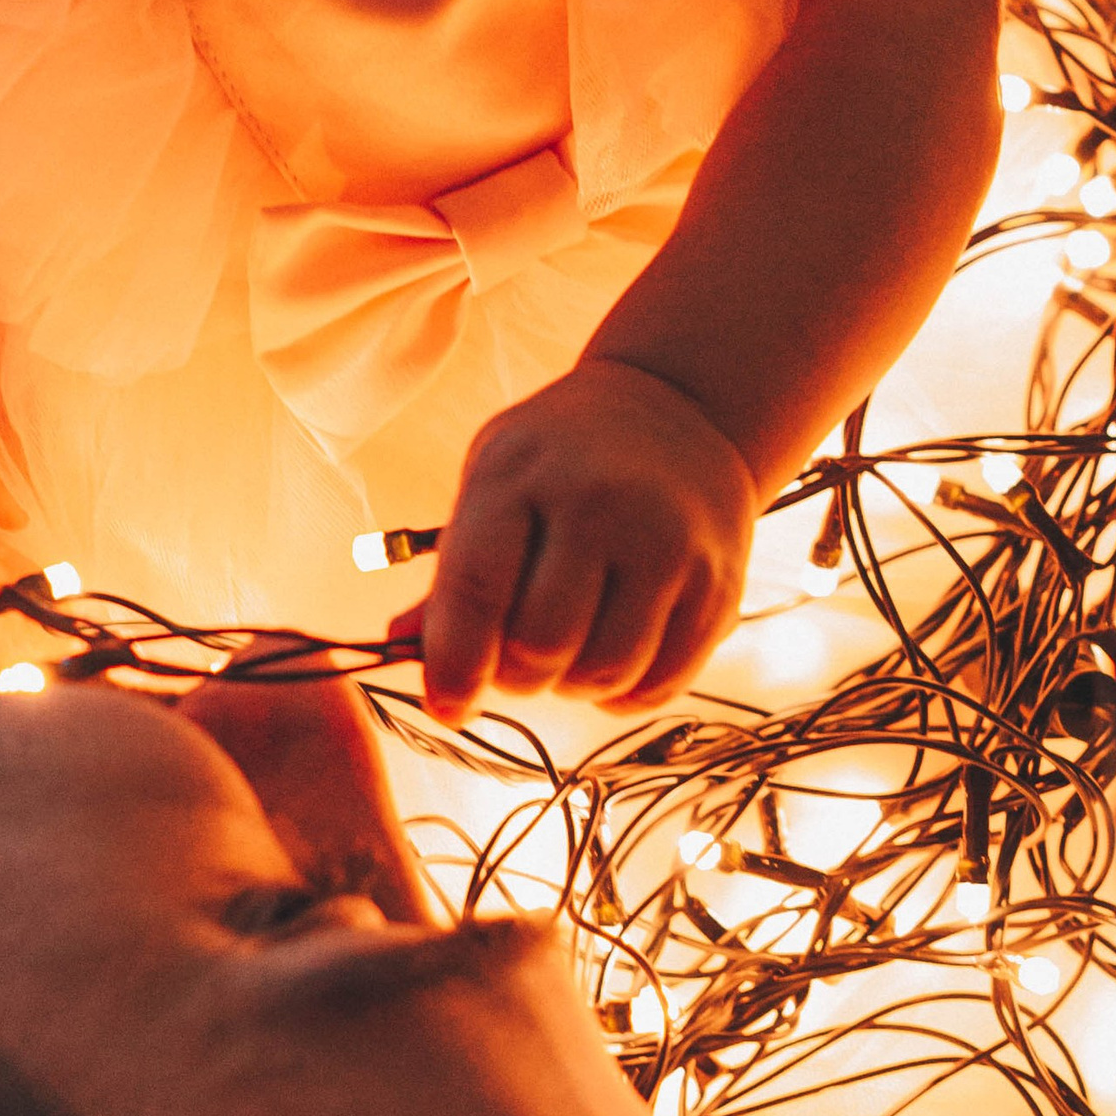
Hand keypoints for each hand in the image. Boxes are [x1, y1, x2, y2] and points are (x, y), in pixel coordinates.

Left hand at [401, 360, 756, 727]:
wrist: (681, 409)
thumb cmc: (561, 458)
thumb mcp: (496, 481)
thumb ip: (454, 569)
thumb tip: (397, 648)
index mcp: (521, 474)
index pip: (477, 591)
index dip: (453, 667)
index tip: (446, 706)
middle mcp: (599, 503)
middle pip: (541, 645)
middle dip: (515, 677)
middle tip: (517, 660)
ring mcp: (667, 542)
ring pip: (603, 673)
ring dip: (571, 687)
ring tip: (568, 650)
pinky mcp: (718, 584)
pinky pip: (659, 685)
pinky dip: (622, 695)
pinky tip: (613, 655)